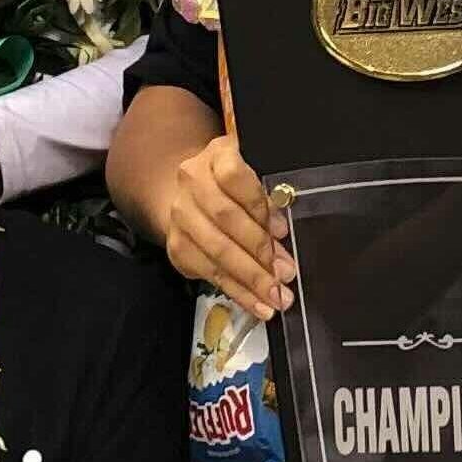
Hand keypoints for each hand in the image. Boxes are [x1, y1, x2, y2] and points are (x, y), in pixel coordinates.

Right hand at [152, 132, 292, 313]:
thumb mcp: (253, 181)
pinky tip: (258, 304)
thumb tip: (282, 233)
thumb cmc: (235, 188)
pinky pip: (209, 273)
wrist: (190, 197)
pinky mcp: (177, 246)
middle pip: (225, 218)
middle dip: (259, 251)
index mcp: (216, 156)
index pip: (235, 177)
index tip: (283, 231)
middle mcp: (191, 182)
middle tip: (285, 275)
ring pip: (217, 250)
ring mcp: (180, 215)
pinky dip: (237, 291)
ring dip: (250, 278)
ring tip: (275, 298)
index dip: (259, 206)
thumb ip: (269, 201)